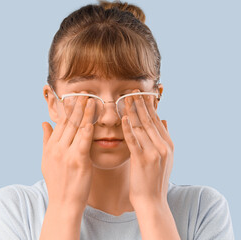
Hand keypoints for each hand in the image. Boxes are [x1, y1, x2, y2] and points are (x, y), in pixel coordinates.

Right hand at [41, 92, 95, 209]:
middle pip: (68, 122)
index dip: (68, 109)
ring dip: (84, 112)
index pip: (60, 123)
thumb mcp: (47, 160)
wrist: (63, 203)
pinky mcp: (79, 161)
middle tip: (84, 92)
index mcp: (50, 147)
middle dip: (77, 106)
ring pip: (76, 128)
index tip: (75, 97)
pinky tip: (93, 118)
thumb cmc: (58, 183)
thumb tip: (44, 122)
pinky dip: (88, 128)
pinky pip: (84, 140)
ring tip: (91, 99)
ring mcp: (67, 154)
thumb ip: (46, 140)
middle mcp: (57, 148)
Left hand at [122, 89, 173, 205]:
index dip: (149, 105)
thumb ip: (164, 138)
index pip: (157, 120)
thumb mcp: (164, 157)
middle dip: (141, 103)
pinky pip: (134, 141)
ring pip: (142, 127)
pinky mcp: (142, 160)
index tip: (142, 93)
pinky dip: (129, 128)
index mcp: (168, 144)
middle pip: (150, 120)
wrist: (152, 200)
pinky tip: (124, 118)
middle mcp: (163, 146)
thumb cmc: (153, 179)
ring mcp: (154, 153)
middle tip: (133, 90)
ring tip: (126, 97)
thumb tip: (165, 119)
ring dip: (133, 111)